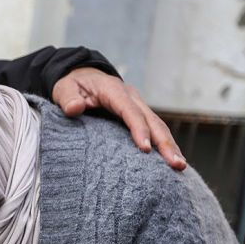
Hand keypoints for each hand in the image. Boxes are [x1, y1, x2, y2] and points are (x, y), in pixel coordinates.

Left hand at [51, 67, 185, 169]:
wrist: (82, 76)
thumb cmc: (72, 85)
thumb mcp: (64, 88)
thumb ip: (68, 98)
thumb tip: (74, 108)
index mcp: (114, 90)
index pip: (129, 110)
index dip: (139, 129)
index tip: (146, 149)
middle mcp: (131, 97)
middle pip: (152, 120)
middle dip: (165, 142)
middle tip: (176, 164)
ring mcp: (138, 105)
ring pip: (159, 125)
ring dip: (170, 146)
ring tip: (180, 167)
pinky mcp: (140, 114)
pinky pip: (155, 129)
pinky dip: (165, 144)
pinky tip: (172, 161)